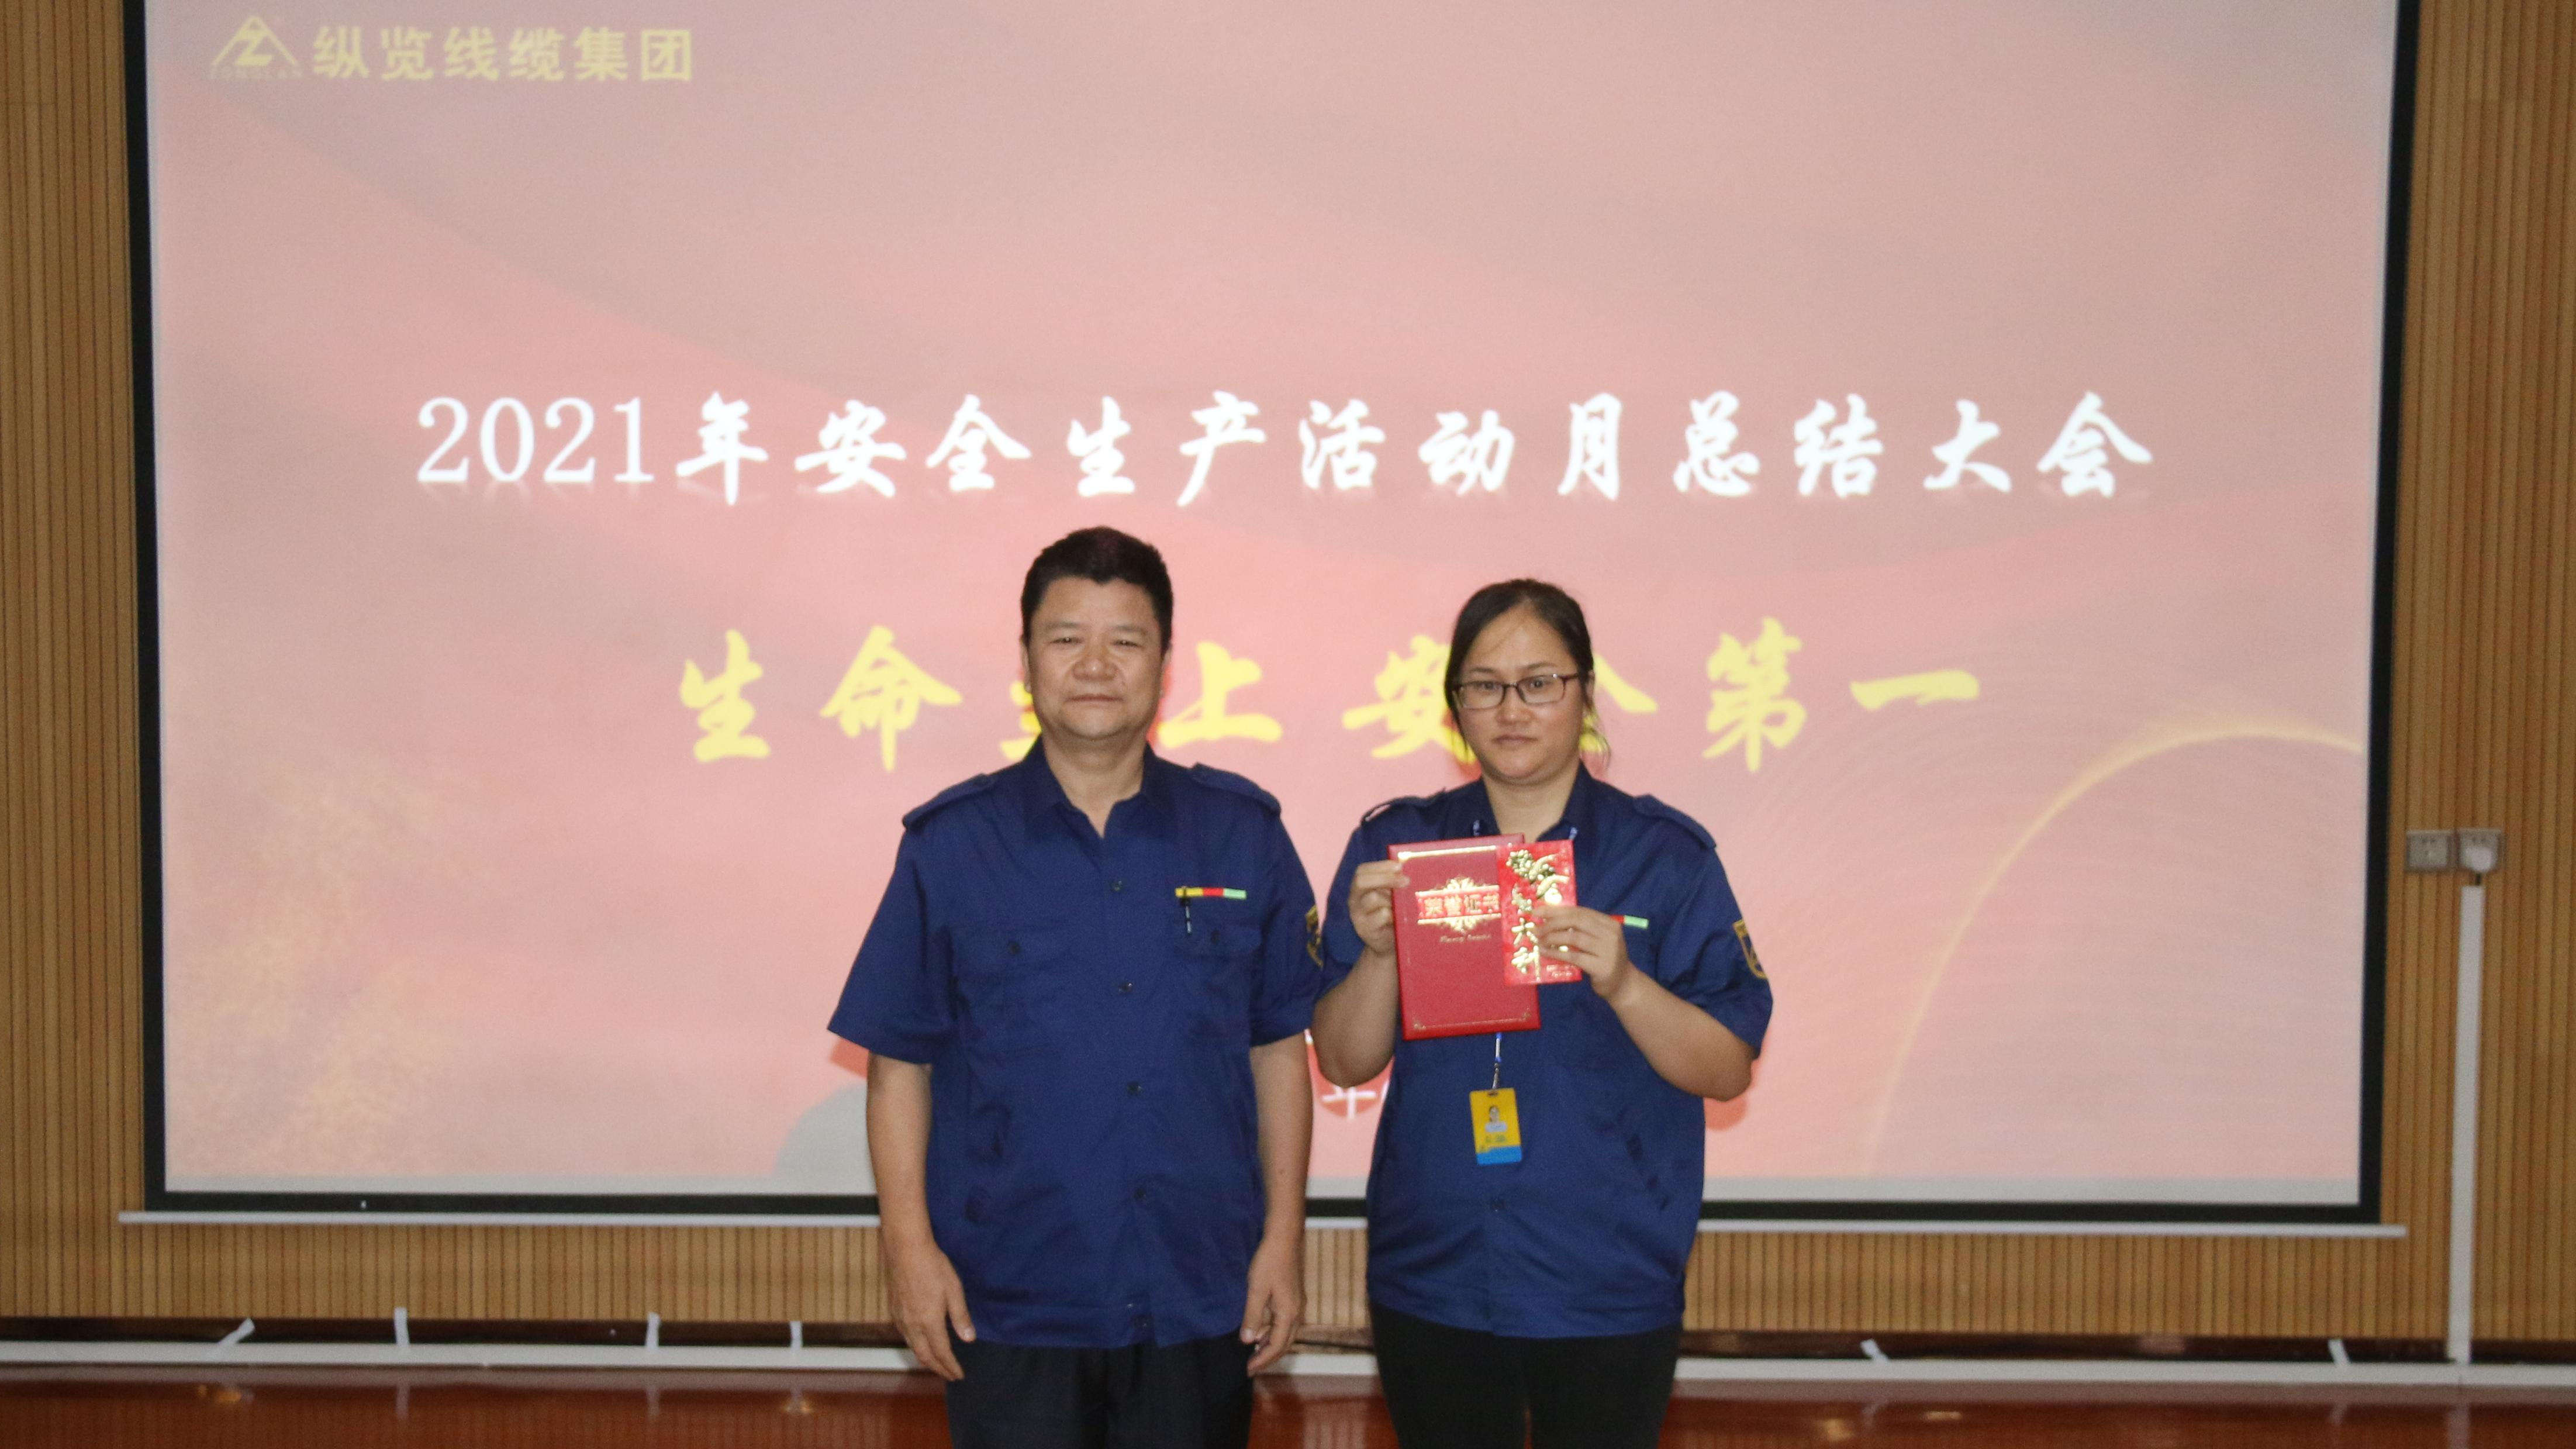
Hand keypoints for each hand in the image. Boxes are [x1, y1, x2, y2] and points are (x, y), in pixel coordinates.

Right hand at [885, 1226, 974, 1380]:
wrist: (905, 1249)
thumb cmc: (933, 1267)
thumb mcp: (954, 1290)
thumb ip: (960, 1317)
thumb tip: (969, 1339)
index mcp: (929, 1322)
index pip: (942, 1353)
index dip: (951, 1367)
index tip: (959, 1376)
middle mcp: (912, 1325)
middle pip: (924, 1356)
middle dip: (938, 1369)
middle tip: (949, 1375)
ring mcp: (900, 1318)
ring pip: (912, 1347)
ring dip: (925, 1359)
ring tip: (936, 1363)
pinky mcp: (893, 1310)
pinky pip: (904, 1336)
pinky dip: (915, 1346)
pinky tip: (920, 1341)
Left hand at [1239, 1232, 1304, 1373]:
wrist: (1284, 1239)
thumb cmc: (1269, 1262)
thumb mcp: (1256, 1290)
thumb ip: (1253, 1317)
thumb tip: (1248, 1341)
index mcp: (1289, 1314)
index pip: (1277, 1346)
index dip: (1263, 1360)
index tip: (1249, 1370)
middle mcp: (1297, 1312)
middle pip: (1285, 1344)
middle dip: (1269, 1358)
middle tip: (1251, 1367)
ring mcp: (1297, 1305)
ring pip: (1286, 1334)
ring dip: (1271, 1345)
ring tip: (1254, 1352)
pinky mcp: (1294, 1297)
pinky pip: (1285, 1323)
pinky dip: (1274, 1332)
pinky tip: (1262, 1331)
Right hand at [1348, 860, 1403, 957]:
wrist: (1386, 944)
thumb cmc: (1391, 915)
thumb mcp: (1390, 896)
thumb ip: (1393, 884)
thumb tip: (1409, 870)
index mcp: (1359, 888)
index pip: (1362, 871)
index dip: (1380, 866)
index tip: (1399, 866)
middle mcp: (1354, 899)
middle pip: (1361, 881)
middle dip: (1385, 878)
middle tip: (1406, 881)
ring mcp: (1357, 915)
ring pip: (1373, 897)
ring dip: (1391, 899)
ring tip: (1402, 905)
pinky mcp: (1365, 929)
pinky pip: (1382, 914)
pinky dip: (1393, 914)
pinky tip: (1399, 918)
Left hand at [1537, 904, 1635, 1000]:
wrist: (1623, 985)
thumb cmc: (1604, 960)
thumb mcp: (1596, 940)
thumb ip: (1580, 929)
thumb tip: (1548, 919)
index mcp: (1608, 923)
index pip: (1579, 911)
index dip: (1557, 910)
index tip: (1537, 911)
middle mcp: (1610, 934)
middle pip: (1576, 921)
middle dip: (1552, 923)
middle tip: (1535, 928)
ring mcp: (1608, 951)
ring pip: (1574, 938)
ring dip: (1552, 938)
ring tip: (1538, 940)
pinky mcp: (1602, 967)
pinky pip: (1574, 957)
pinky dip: (1557, 954)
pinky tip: (1545, 952)